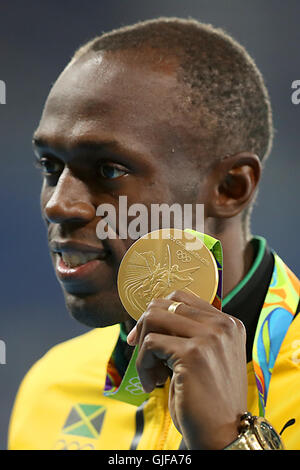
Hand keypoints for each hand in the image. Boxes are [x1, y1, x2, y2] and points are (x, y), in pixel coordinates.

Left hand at [127, 290, 247, 449]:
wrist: (223, 434)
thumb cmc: (208, 398)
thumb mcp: (205, 356)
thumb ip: (188, 332)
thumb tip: (149, 314)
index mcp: (228, 323)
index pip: (181, 297)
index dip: (156, 313)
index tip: (144, 337)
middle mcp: (222, 325)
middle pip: (163, 304)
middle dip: (144, 328)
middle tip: (143, 355)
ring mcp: (210, 337)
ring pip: (153, 318)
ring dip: (142, 347)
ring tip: (151, 372)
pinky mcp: (193, 353)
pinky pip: (150, 344)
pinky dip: (142, 365)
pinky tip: (152, 384)